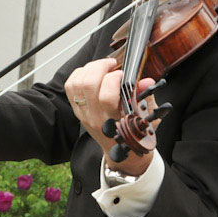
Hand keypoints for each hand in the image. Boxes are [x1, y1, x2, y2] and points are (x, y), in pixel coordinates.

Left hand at [64, 58, 153, 175]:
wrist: (120, 151)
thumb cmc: (134, 133)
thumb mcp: (146, 117)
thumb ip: (147, 97)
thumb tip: (147, 81)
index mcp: (113, 120)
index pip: (106, 97)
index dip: (114, 79)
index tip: (123, 75)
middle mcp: (95, 117)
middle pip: (88, 85)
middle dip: (100, 67)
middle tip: (111, 64)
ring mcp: (83, 114)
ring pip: (76, 84)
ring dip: (89, 69)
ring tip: (102, 66)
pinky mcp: (77, 110)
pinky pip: (70, 87)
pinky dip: (78, 74)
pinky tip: (91, 72)